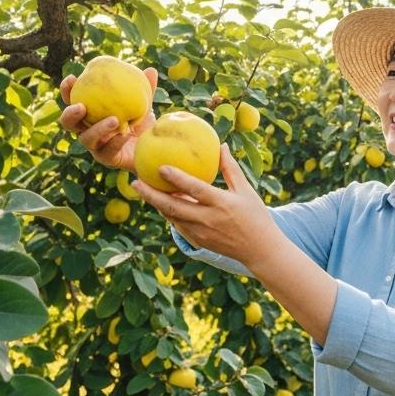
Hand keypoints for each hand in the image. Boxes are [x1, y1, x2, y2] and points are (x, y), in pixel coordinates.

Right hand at [58, 68, 157, 170]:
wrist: (151, 147)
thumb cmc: (142, 122)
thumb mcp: (144, 104)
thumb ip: (145, 89)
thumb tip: (151, 70)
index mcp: (90, 113)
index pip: (73, 100)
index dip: (67, 90)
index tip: (71, 78)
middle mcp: (88, 129)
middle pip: (69, 123)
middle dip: (70, 114)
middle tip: (81, 106)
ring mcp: (96, 146)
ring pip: (86, 139)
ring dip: (97, 128)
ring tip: (113, 120)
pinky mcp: (107, 159)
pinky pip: (107, 151)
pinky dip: (115, 142)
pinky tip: (124, 135)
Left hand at [132, 143, 281, 268]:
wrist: (259, 250)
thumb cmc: (255, 216)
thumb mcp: (246, 190)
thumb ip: (230, 169)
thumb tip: (221, 145)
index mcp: (221, 203)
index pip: (194, 189)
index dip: (176, 178)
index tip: (160, 167)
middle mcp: (208, 219)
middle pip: (172, 206)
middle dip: (150, 195)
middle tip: (135, 182)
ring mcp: (201, 233)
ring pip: (171, 216)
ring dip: (155, 204)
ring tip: (142, 190)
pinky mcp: (198, 242)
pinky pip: (177, 225)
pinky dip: (168, 213)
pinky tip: (160, 203)